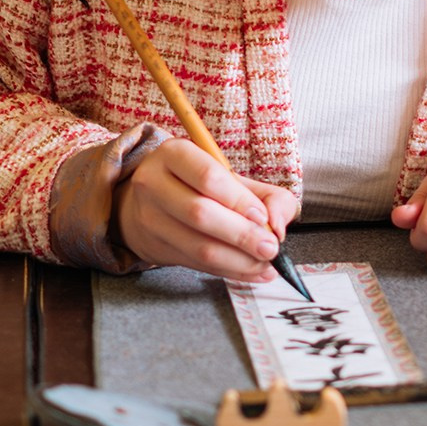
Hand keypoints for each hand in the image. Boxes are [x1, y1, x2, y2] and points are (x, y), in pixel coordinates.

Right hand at [111, 139, 296, 282]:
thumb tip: (277, 224)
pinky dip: (228, 271)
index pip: (208, 177)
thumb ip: (266, 194)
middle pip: (201, 214)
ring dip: (238, 260)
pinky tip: (251, 271)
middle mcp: (153, 183)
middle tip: (270, 247)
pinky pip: (196, 264)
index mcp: (174, 154)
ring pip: (197, 246)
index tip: (263, 217)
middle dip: (242, 235)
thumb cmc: (199, 184)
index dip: (239, 200)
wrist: (150, 201)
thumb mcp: (232, 176)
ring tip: (265, 263)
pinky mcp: (153, 246)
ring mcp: (148, 217)